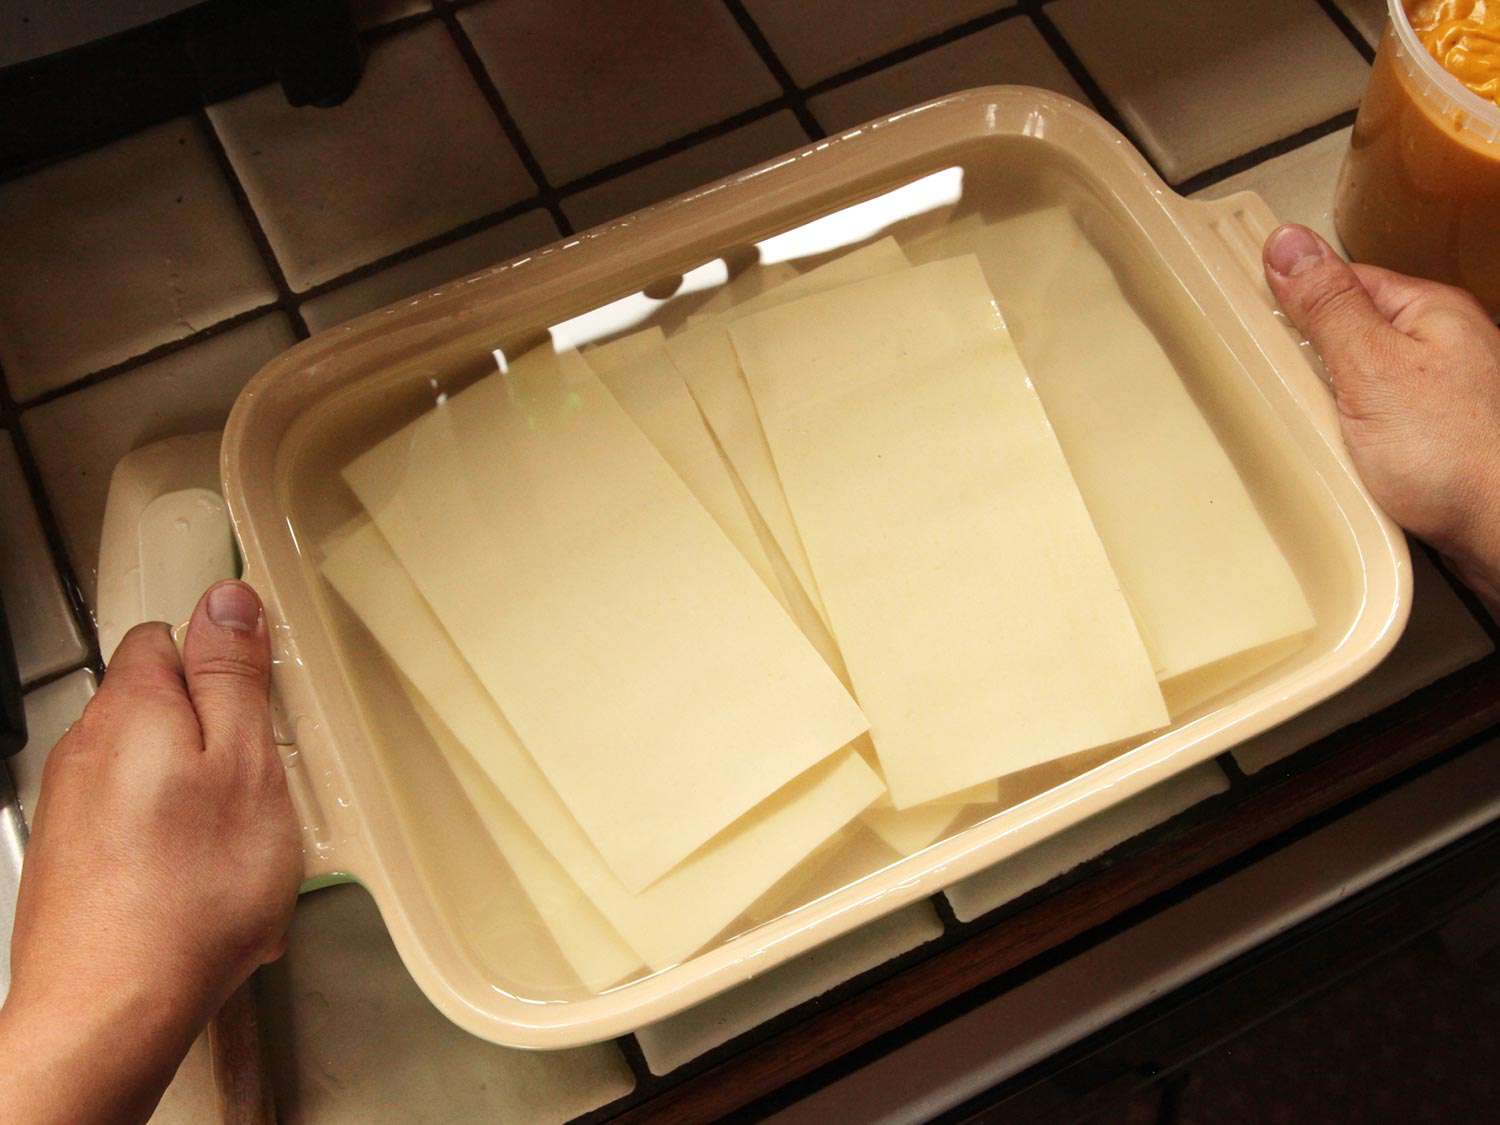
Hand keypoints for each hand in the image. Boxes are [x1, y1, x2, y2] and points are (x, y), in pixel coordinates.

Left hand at [0, 581, 300, 1123]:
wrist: (108, 1010)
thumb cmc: (190, 892)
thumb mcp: (245, 764)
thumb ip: (232, 676)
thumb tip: (227, 598)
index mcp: (131, 708)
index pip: (164, 637)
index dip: (217, 657)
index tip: (258, 696)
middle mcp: (86, 748)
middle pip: (156, 705)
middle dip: (212, 732)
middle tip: (261, 780)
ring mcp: (71, 808)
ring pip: (149, 769)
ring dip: (196, 791)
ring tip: (237, 842)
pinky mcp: (71, 861)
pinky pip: (135, 825)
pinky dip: (171, 842)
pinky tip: (202, 885)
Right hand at [1263, 224, 1499, 611]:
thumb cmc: (1455, 455)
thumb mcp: (1372, 369)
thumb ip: (1329, 308)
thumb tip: (1288, 244)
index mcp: (1430, 312)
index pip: (1345, 281)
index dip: (1296, 300)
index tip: (1253, 321)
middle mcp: (1441, 346)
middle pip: (1349, 334)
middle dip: (1308, 360)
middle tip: (1274, 382)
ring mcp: (1438, 395)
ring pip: (1358, 383)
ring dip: (1325, 404)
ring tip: (1299, 423)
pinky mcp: (1431, 441)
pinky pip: (1370, 425)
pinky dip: (1345, 437)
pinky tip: (1330, 454)